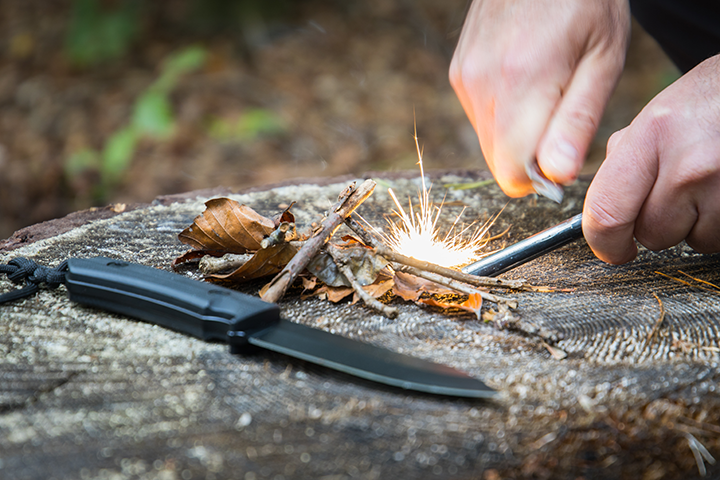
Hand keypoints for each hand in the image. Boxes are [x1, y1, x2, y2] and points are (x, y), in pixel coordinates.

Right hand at [449, 0, 629, 195]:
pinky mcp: (458, 72)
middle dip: (530, 155)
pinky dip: (503, 113)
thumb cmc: (585, 4)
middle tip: (560, 112)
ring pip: (488, 142)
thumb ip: (577, 122)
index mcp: (522, 82)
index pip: (513, 173)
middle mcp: (482, 84)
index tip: (565, 150)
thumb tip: (556, 176)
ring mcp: (465, 78)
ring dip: (517, 133)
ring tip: (544, 88)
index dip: (542, 176)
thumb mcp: (603, 59)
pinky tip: (524, 76)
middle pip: (499, 161)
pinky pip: (480, 118)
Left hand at [583, 55, 719, 262]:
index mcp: (653, 136)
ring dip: (697, 224)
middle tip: (676, 192)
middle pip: (652, 234)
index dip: (604, 243)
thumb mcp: (659, 113)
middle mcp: (689, 166)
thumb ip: (625, 158)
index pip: (607, 212)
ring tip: (709, 183)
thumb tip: (602, 205)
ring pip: (693, 240)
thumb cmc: (713, 99)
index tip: (610, 250)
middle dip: (657, 224)